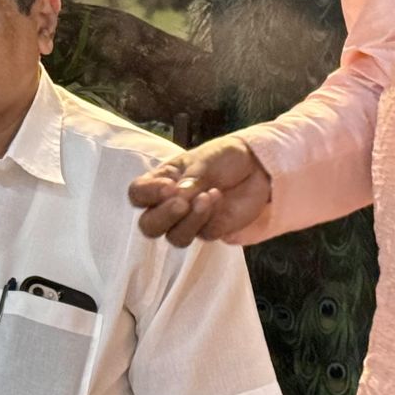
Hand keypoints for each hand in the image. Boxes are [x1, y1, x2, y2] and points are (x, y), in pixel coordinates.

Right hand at [127, 136, 271, 246]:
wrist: (257, 166)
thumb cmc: (224, 157)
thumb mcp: (204, 159)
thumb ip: (191, 178)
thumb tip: (178, 196)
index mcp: (161, 181)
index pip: (137, 194)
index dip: (147, 194)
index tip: (169, 186)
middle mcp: (169, 204)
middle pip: (149, 225)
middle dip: (163, 216)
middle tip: (182, 202)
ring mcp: (190, 221)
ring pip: (175, 237)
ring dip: (190, 220)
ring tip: (208, 197)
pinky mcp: (211, 230)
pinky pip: (203, 234)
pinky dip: (210, 218)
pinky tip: (219, 198)